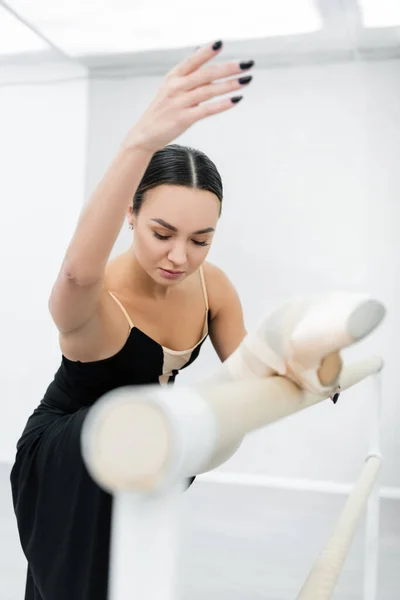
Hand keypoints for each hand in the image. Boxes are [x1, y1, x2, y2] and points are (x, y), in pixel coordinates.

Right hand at [122, 40, 253, 152]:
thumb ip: (188, 75)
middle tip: (247, 63)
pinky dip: (222, 104)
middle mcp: (176, 87)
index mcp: (173, 76)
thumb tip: (205, 57)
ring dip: (230, 85)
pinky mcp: (183, 119)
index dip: (207, 51)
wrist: (145, 134)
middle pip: (206, 74)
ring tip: (246, 80)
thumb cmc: (162, 111)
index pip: (193, 60)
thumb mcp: (170, 88)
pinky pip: (206, 110)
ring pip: (209, 90)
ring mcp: (179, 103)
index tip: (221, 43)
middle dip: (229, 68)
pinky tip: (235, 100)